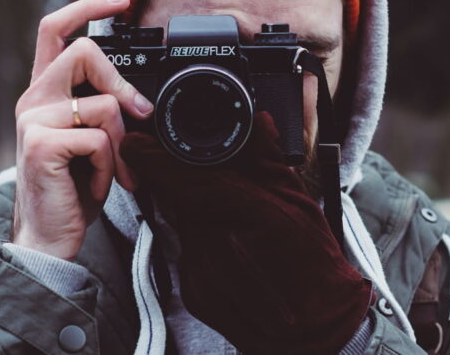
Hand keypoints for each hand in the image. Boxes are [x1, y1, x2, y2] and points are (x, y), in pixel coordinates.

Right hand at [13, 0, 153, 259]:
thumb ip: (102, 111)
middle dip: (120, 82)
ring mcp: (32, 120)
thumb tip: (138, 99)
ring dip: (121, 145)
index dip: (86, 6)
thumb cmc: (72, 190)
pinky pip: (99, 140)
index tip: (119, 0)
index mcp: (43, 93)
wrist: (48, 238)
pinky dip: (110, 168)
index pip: (55, 29)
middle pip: (82, 51)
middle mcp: (32, 99)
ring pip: (102, 105)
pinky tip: (98, 186)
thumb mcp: (90, 143)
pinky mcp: (40, 144)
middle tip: (138, 115)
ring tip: (113, 173)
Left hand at [120, 113, 371, 354]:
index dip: (153, 159)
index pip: (182, 179)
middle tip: (195, 173)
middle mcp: (214, 243)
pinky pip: (188, 254)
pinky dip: (201, 243)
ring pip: (182, 225)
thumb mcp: (298, 201)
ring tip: (229, 218)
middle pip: (177, 199)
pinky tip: (228, 247)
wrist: (314, 329)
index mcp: (242, 213)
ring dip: (194, 213)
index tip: (135, 143)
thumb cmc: (313, 264)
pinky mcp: (194, 292)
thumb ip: (268, 159)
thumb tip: (258, 121)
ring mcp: (200, 271)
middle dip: (180, 182)